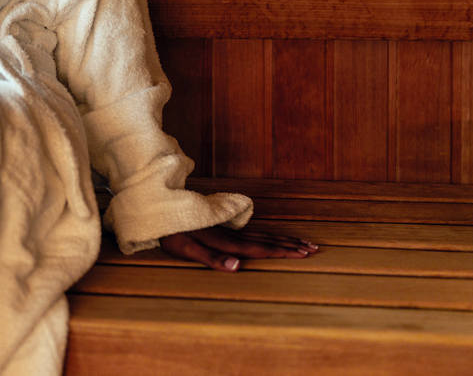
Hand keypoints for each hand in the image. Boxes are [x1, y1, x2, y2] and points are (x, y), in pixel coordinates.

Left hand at [159, 225, 317, 271]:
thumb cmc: (170, 233)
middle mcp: (230, 234)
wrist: (158, 206)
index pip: (260, 248)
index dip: (282, 251)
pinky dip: (266, 234)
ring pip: (261, 233)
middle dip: (290, 244)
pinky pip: (251, 231)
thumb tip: (238, 267)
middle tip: (314, 247)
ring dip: (282, 238)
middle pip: (266, 239)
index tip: (304, 253)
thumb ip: (212, 258)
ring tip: (301, 241)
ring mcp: (227, 228)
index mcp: (226, 242)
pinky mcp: (221, 225)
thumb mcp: (187, 249)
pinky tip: (270, 236)